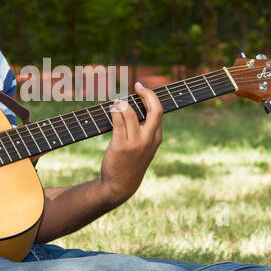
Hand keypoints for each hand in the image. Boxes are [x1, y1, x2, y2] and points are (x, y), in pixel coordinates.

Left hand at [100, 81, 162, 205]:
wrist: (120, 185)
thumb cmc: (130, 163)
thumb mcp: (143, 147)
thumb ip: (144, 130)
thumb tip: (133, 106)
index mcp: (156, 138)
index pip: (158, 111)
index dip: (151, 96)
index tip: (141, 88)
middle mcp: (148, 139)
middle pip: (154, 110)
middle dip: (147, 94)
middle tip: (137, 86)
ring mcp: (135, 142)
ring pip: (130, 112)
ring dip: (122, 103)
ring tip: (117, 101)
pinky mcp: (121, 145)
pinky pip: (118, 121)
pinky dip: (114, 111)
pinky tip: (111, 109)